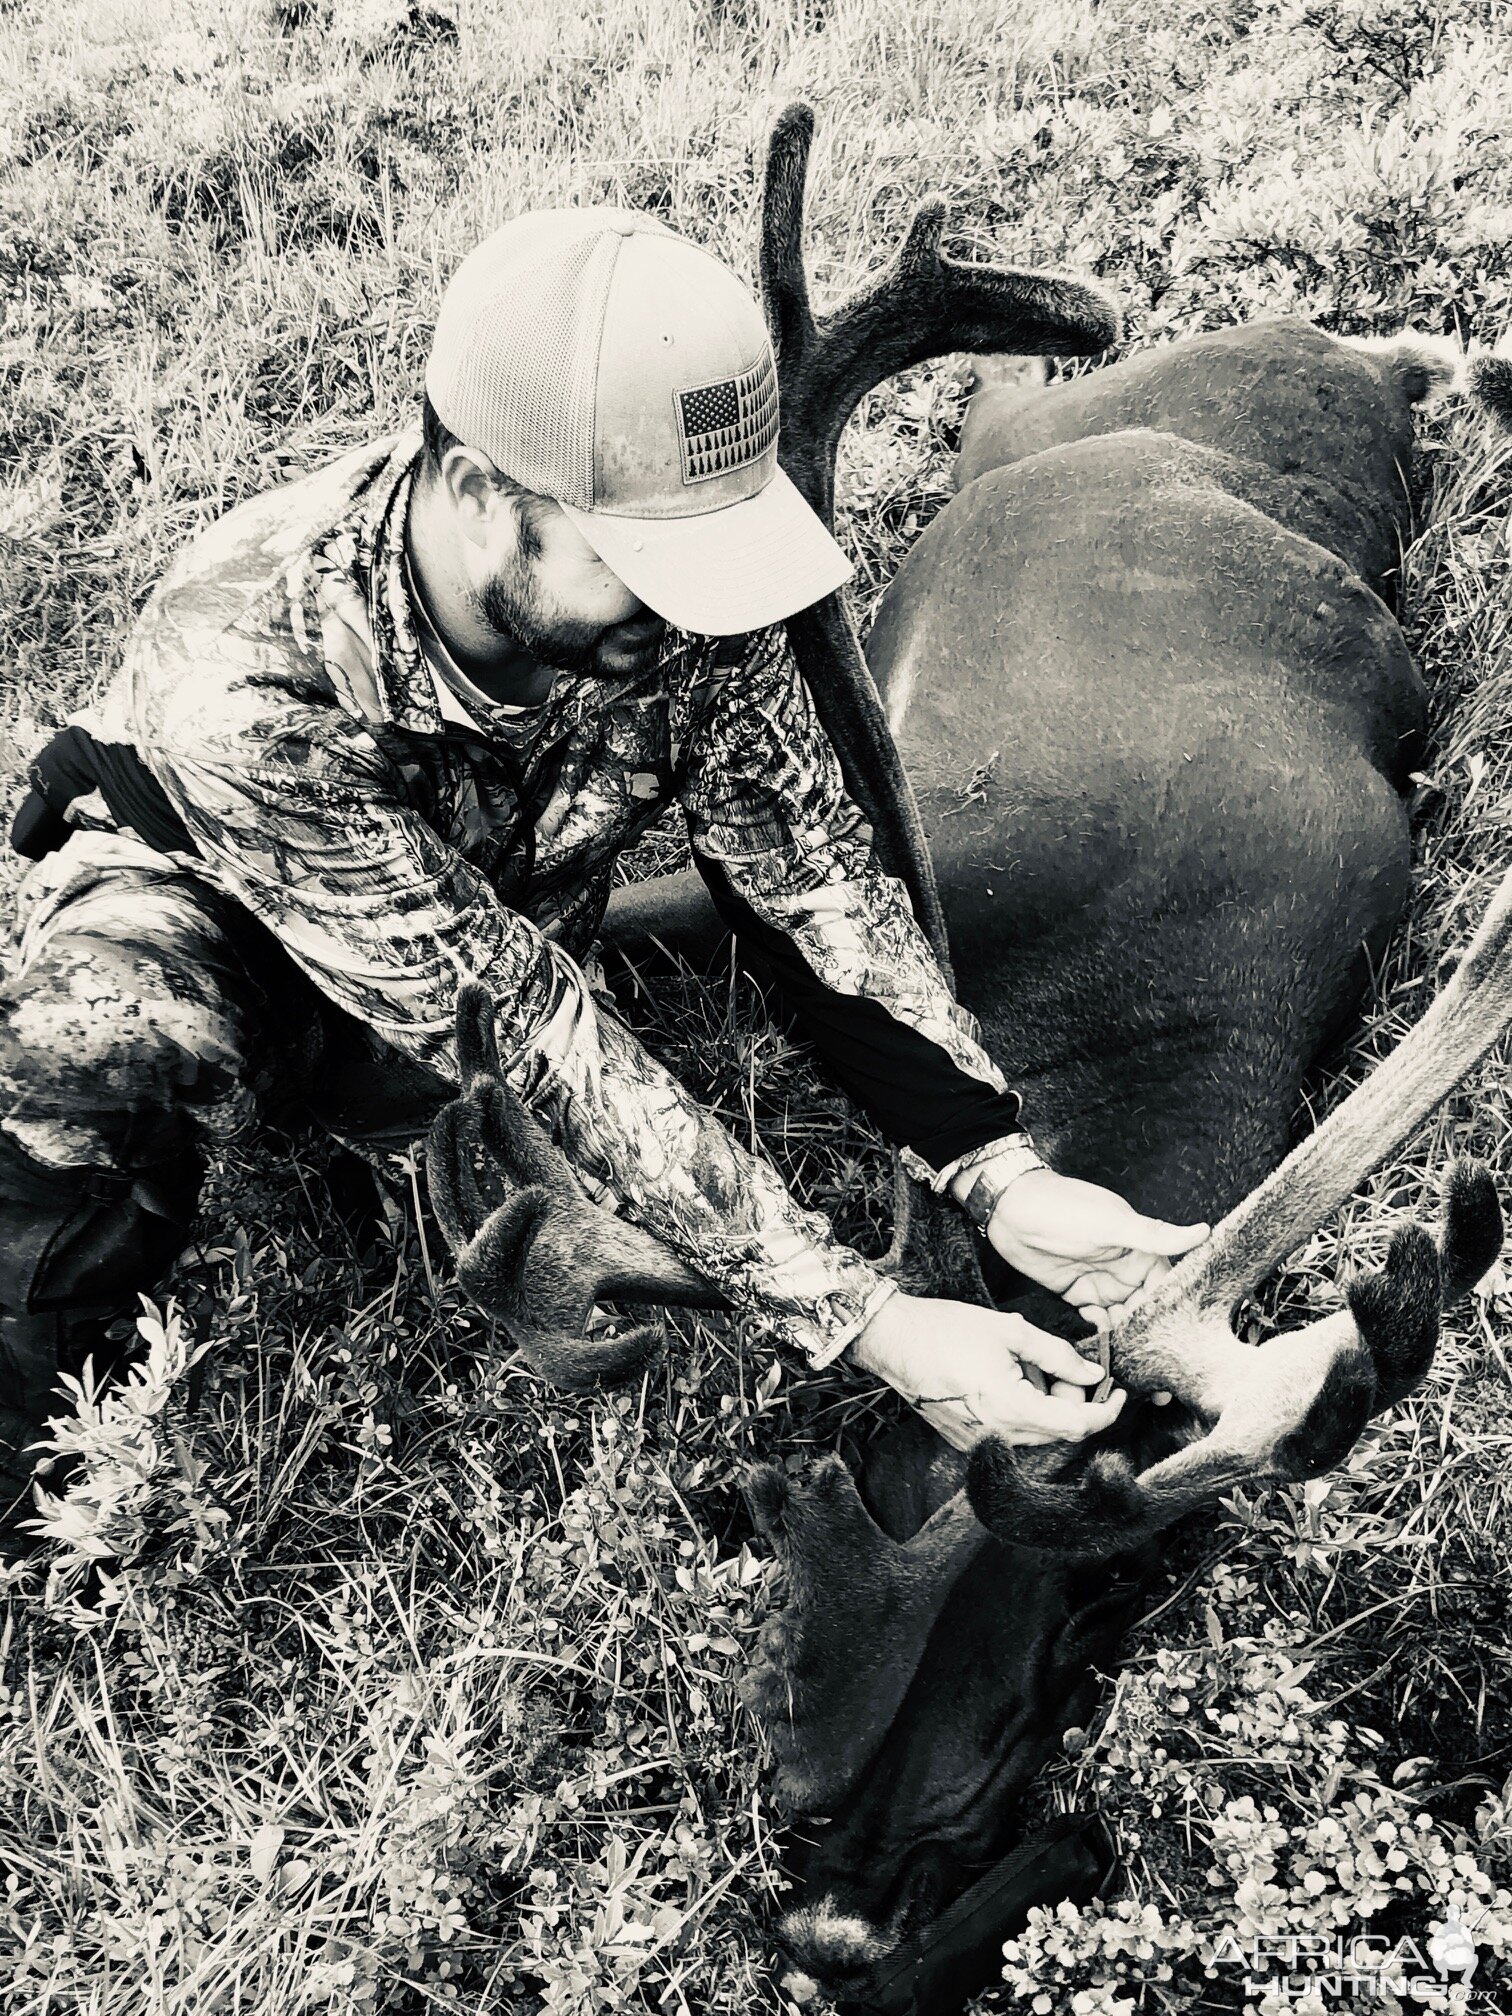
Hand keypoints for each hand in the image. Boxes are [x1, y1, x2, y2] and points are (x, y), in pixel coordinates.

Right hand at [849, 1290, 1126, 1452]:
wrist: (892, 1340)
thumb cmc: (945, 1329)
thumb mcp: (1011, 1331)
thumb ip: (1058, 1355)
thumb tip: (1093, 1372)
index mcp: (1012, 1408)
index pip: (1078, 1426)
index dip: (1106, 1411)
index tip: (1119, 1392)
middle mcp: (997, 1435)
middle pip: (1058, 1431)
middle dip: (1073, 1400)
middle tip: (1062, 1364)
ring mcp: (979, 1441)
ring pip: (1035, 1432)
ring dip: (1047, 1403)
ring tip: (1026, 1364)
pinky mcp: (966, 1439)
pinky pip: (1011, 1431)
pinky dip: (1023, 1408)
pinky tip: (1007, 1377)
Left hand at [961, 1163, 1208, 1330]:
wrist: (1012, 1208)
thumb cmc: (1064, 1206)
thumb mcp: (1112, 1223)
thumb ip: (1154, 1236)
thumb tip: (1202, 1231)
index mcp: (1141, 1251)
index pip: (1164, 1291)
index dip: (1168, 1315)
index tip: (1171, 1341)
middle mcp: (1124, 1270)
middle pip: (1144, 1312)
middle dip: (1145, 1335)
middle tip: (1147, 1361)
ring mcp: (1100, 1284)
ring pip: (1120, 1321)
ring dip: (1121, 1337)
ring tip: (1119, 1352)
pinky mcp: (1076, 1294)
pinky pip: (1094, 1322)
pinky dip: (1097, 1332)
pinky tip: (1092, 1331)